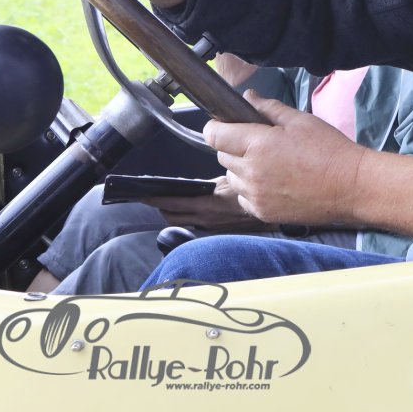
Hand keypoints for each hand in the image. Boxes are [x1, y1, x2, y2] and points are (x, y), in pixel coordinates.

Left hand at [144, 174, 269, 230]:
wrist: (269, 212)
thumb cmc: (252, 194)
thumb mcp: (229, 181)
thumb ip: (209, 184)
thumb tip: (196, 184)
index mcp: (205, 206)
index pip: (170, 204)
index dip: (154, 199)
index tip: (143, 194)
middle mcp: (203, 220)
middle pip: (170, 217)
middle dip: (162, 206)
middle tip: (157, 196)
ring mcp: (209, 228)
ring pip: (182, 222)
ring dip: (174, 212)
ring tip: (172, 201)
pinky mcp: (216, 231)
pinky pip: (195, 224)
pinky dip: (189, 216)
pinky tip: (194, 208)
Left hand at [206, 92, 363, 226]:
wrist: (351, 186)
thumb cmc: (329, 149)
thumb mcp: (301, 121)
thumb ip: (269, 108)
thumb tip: (248, 97)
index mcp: (257, 145)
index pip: (214, 135)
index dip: (216, 126)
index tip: (224, 124)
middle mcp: (250, 172)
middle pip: (221, 156)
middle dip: (233, 146)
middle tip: (258, 143)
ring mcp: (255, 195)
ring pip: (231, 178)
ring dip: (241, 169)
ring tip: (268, 165)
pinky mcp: (262, 213)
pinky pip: (243, 198)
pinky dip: (251, 190)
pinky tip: (273, 183)